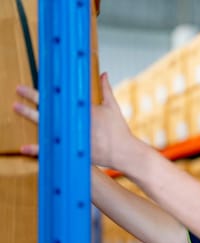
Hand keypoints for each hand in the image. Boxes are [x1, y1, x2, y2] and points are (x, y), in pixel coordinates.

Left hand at [14, 73, 140, 169]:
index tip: (35, 82)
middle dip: (32, 98)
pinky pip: (51, 150)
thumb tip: (104, 74)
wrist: (123, 152)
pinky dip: (37, 150)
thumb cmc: (118, 130)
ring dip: (29, 115)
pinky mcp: (72, 150)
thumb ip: (106, 90)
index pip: (60, 96)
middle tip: (18, 90)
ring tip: (16, 108)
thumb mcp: (112, 107)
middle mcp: (74, 122)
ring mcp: (71, 136)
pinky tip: (24, 148)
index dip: (45, 89)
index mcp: (83, 110)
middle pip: (49, 108)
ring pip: (45, 124)